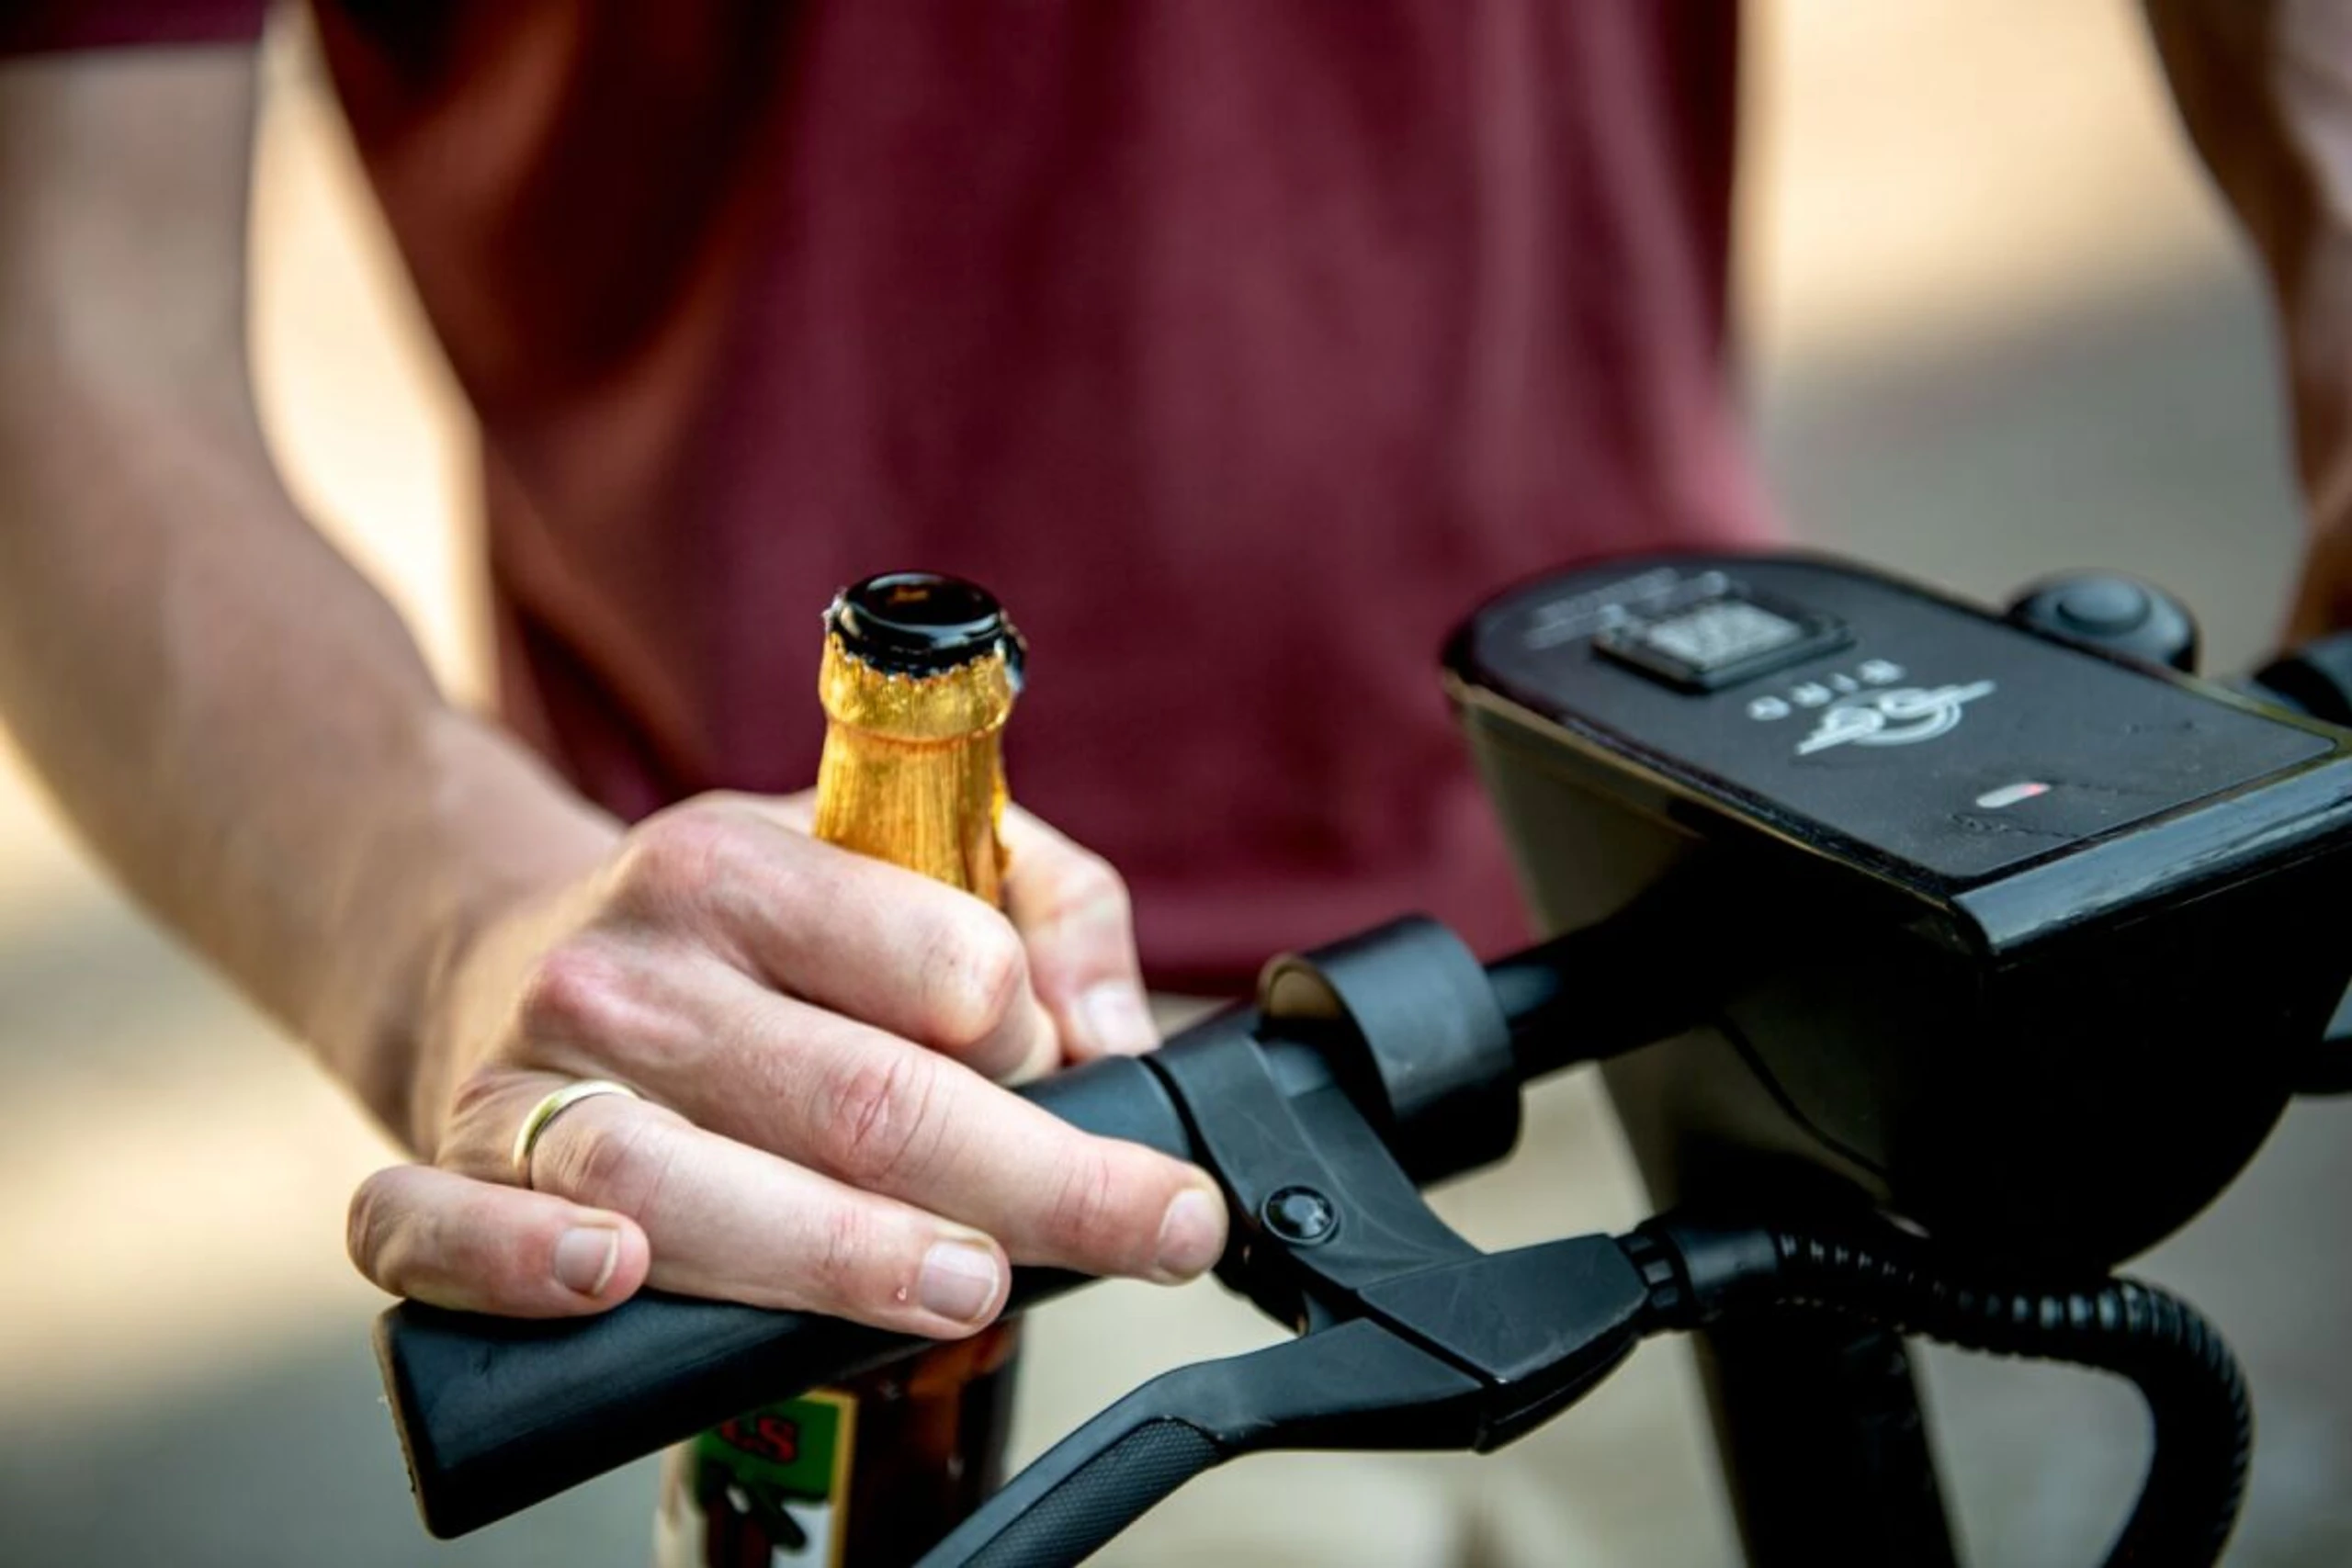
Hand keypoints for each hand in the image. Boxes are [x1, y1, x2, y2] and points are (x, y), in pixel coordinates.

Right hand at [342, 791, 1225, 1334]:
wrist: (503, 946)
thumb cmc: (741, 928)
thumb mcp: (890, 846)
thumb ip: (1043, 903)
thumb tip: (1121, 1036)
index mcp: (745, 866)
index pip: (935, 960)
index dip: (1031, 1035)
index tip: (1082, 1080)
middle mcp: (634, 965)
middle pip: (855, 1095)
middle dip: (1026, 1180)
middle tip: (1142, 1229)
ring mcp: (531, 1075)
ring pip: (681, 1183)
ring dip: (836, 1254)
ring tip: (962, 1287)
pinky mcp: (447, 1165)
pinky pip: (437, 1228)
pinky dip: (512, 1265)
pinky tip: (611, 1281)